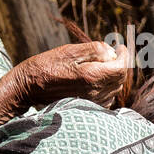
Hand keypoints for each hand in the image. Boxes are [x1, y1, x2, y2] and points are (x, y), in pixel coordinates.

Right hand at [8, 41, 127, 107]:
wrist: (28, 88)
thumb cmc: (46, 66)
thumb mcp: (68, 51)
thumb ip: (93, 50)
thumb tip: (112, 51)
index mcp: (92, 77)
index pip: (121, 68)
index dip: (125, 55)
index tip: (121, 46)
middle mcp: (95, 93)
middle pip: (120, 78)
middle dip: (120, 63)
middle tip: (114, 52)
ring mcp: (91, 102)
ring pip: (115, 88)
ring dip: (114, 75)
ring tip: (104, 63)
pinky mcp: (87, 107)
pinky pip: (107, 97)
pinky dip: (107, 86)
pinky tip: (97, 78)